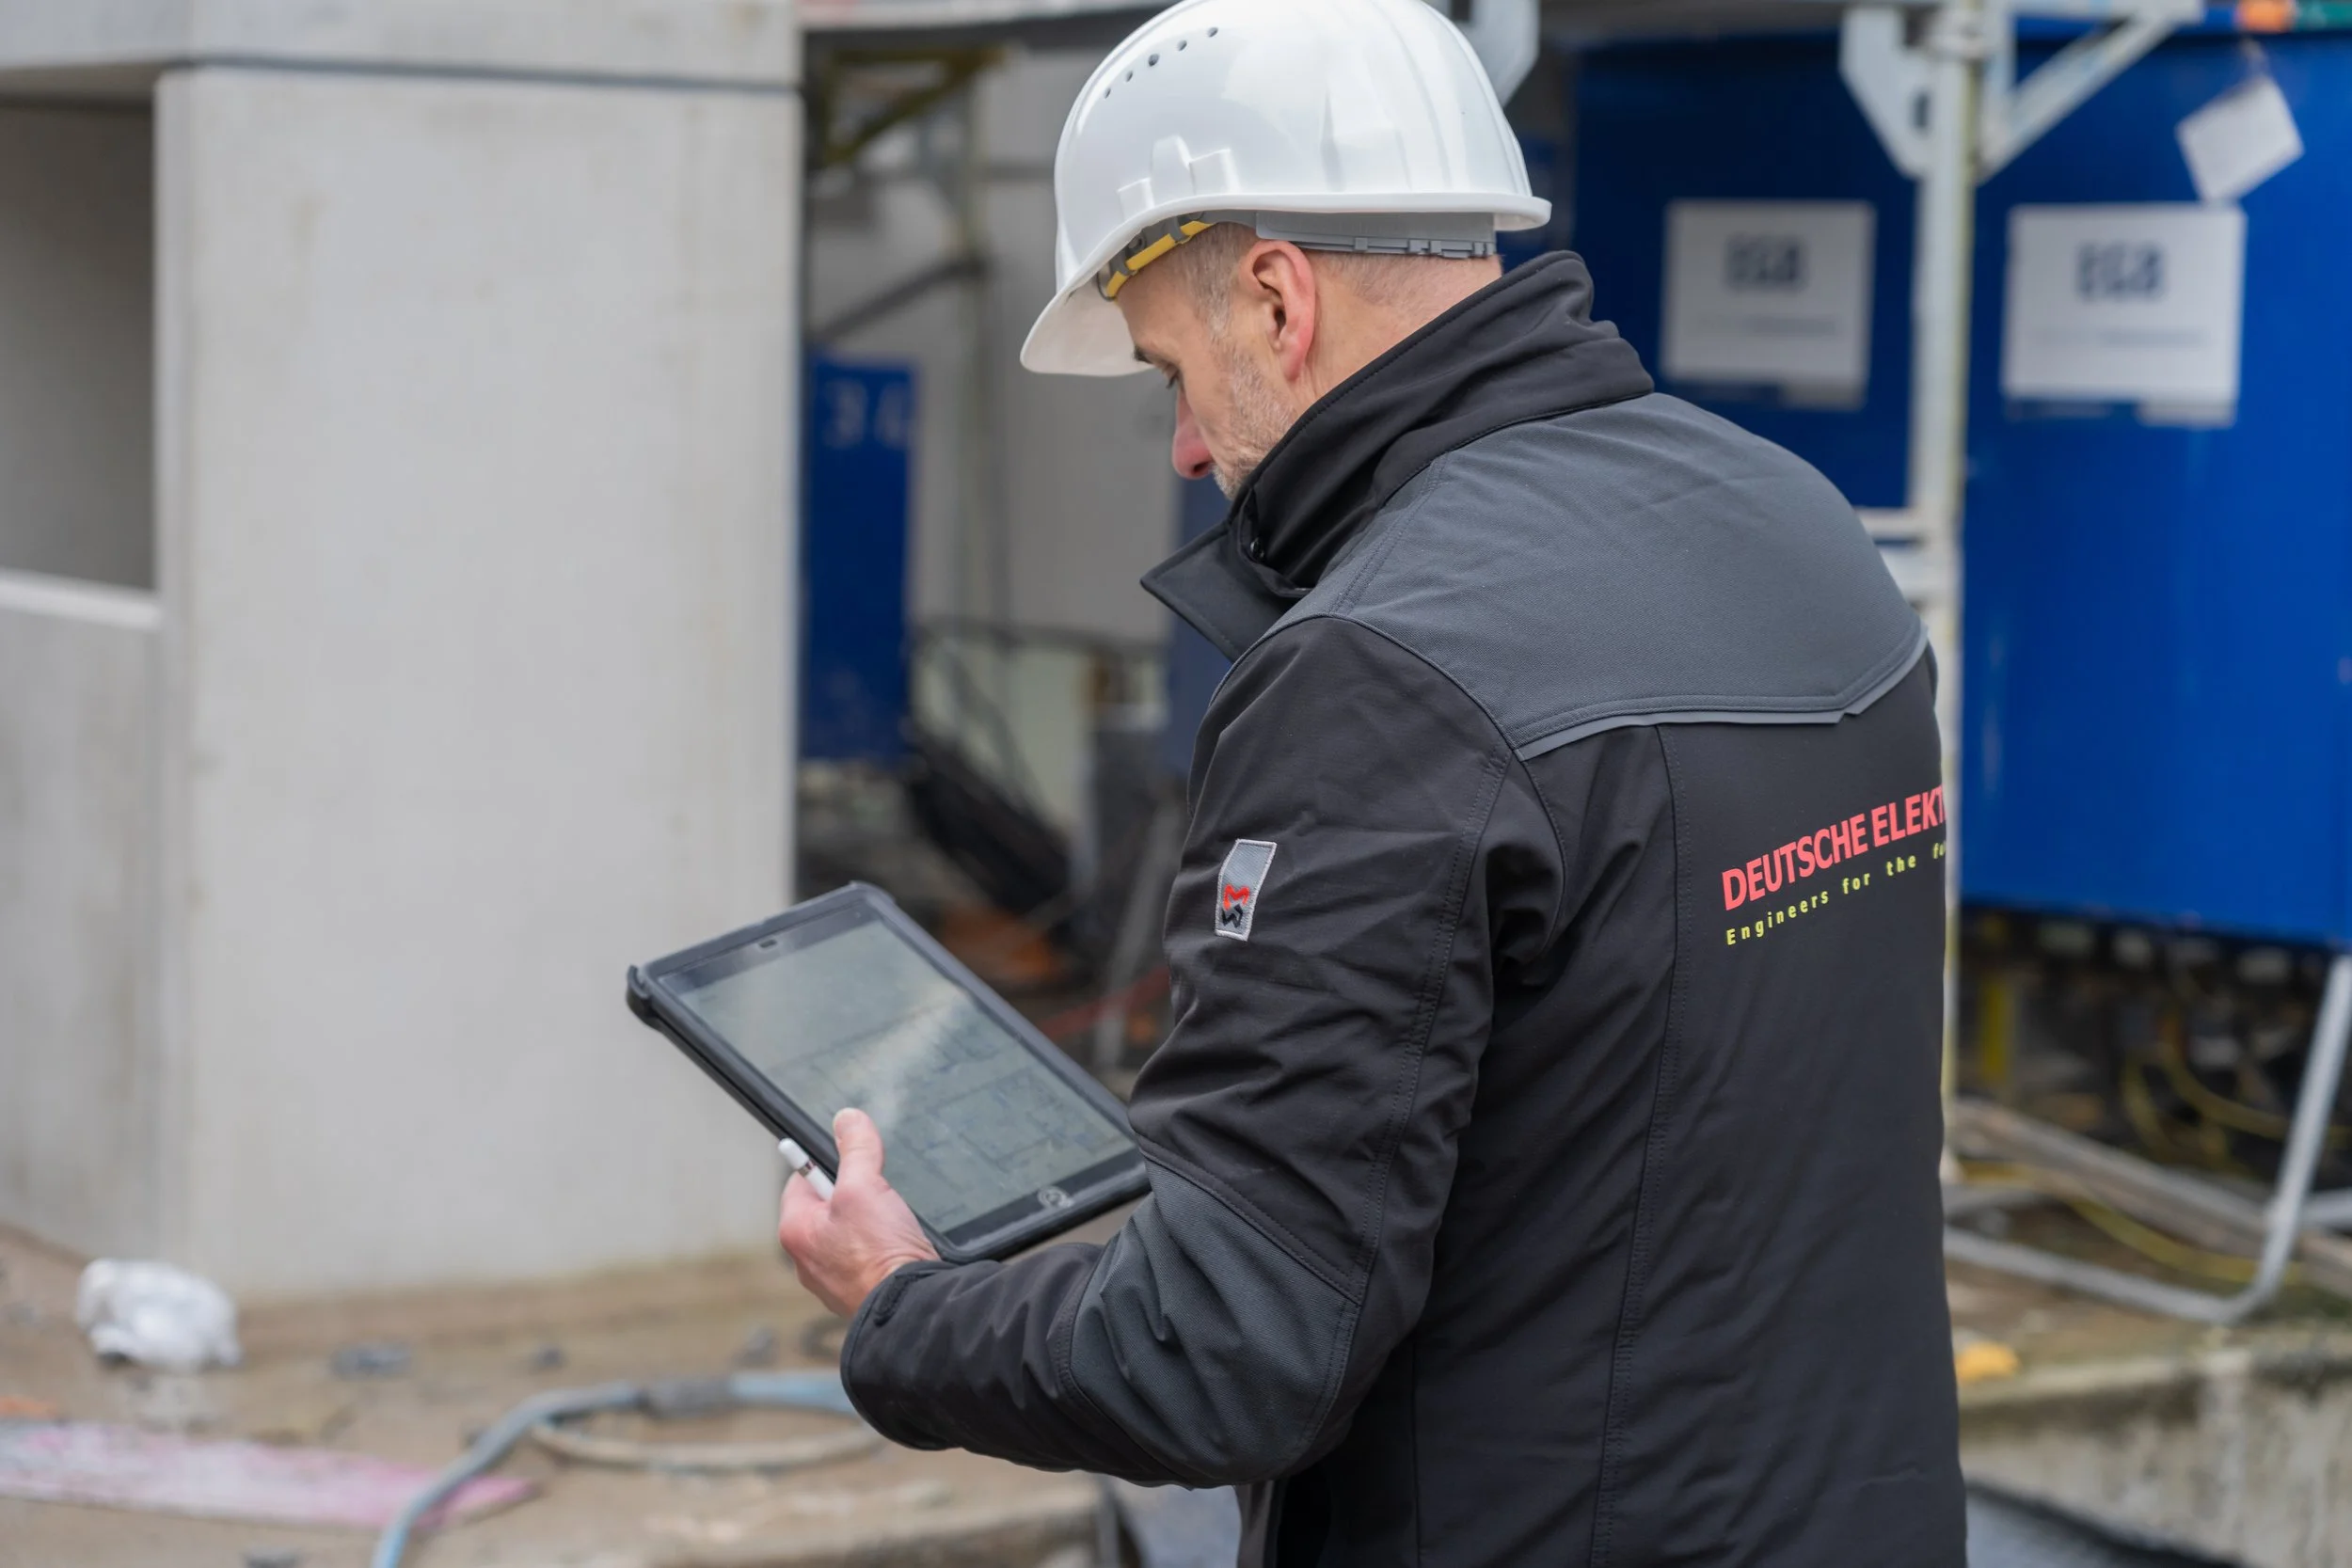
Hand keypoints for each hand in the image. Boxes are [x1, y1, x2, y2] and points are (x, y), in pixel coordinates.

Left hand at [778, 1108, 939, 1316]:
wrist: (910, 1309)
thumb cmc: (878, 1254)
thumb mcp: (865, 1186)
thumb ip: (856, 1149)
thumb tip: (847, 1119)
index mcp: (795, 1232)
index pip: (800, 1180)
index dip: (825, 1162)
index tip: (847, 1156)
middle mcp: (807, 1261)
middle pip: (826, 1208)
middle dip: (854, 1195)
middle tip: (877, 1192)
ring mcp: (833, 1281)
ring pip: (848, 1234)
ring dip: (870, 1223)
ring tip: (891, 1223)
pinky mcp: (859, 1293)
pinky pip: (865, 1258)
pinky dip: (881, 1248)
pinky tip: (898, 1247)